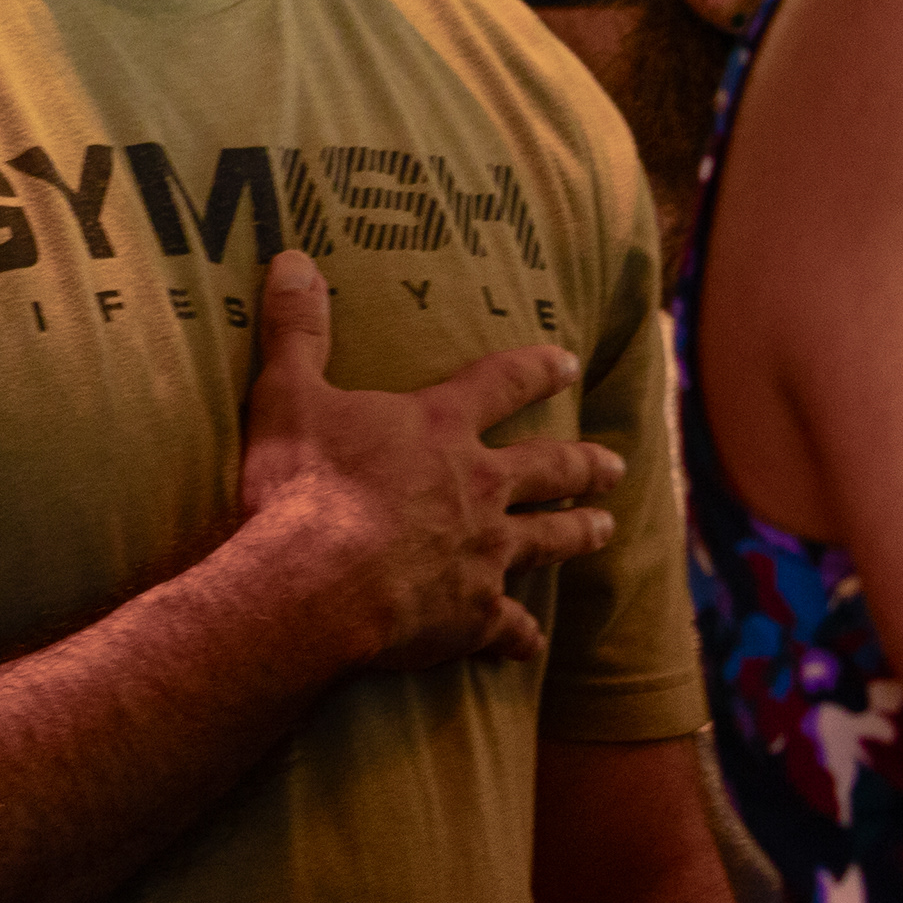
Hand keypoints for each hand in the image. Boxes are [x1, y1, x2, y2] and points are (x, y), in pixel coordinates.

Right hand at [236, 249, 617, 670]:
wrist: (318, 581)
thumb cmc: (303, 483)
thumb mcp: (288, 393)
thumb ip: (297, 329)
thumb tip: (292, 259)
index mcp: (440, 429)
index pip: (501, 384)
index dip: (535, 370)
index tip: (567, 363)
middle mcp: (479, 488)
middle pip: (547, 468)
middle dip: (582, 464)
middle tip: (614, 464)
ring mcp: (484, 555)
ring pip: (548, 541)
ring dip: (578, 534)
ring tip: (605, 530)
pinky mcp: (472, 615)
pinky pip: (509, 626)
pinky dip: (520, 634)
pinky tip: (531, 643)